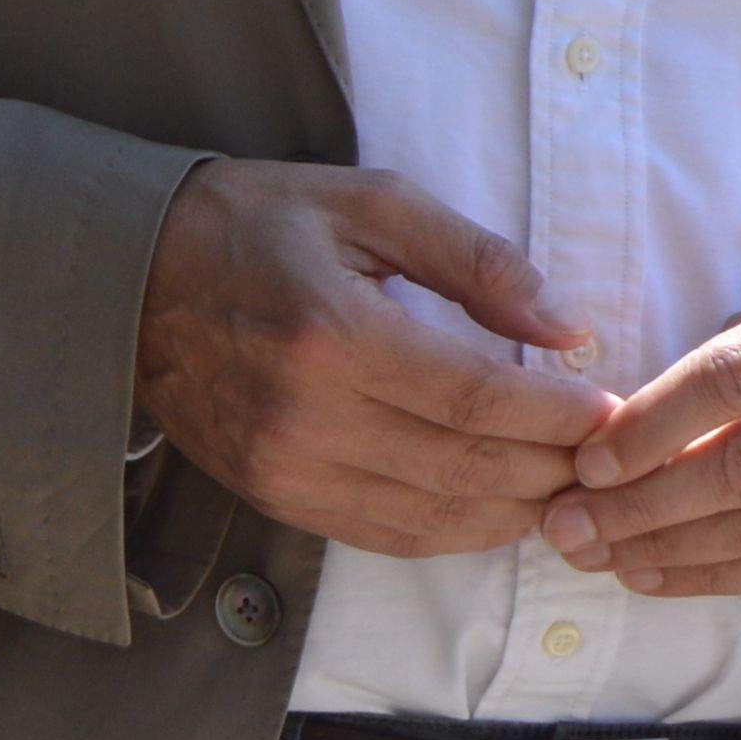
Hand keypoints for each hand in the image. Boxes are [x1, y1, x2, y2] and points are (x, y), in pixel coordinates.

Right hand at [131, 160, 619, 560]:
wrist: (128, 280)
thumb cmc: (253, 225)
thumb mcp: (367, 203)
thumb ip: (474, 260)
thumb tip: (567, 325)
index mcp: (333, 334)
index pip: (476, 398)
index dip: (557, 416)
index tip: (612, 410)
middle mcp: (308, 417)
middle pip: (466, 469)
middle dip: (553, 470)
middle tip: (610, 458)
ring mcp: (287, 470)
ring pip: (434, 519)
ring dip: (516, 512)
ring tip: (570, 486)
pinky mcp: (276, 499)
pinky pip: (387, 536)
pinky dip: (457, 531)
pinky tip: (500, 507)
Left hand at [539, 311, 740, 595]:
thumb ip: (722, 366)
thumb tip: (619, 428)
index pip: (730, 385)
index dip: (652, 427)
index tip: (590, 460)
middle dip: (641, 506)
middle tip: (570, 521)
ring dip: (667, 550)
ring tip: (598, 552)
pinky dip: (717, 577)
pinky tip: (656, 573)